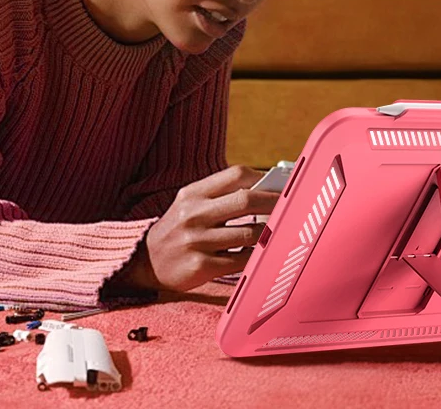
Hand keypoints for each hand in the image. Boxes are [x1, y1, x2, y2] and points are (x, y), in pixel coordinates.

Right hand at [114, 166, 279, 291]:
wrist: (145, 262)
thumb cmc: (179, 230)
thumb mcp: (190, 205)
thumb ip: (221, 196)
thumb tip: (269, 191)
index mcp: (193, 194)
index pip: (236, 175)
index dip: (264, 178)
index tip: (282, 185)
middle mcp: (193, 214)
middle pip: (246, 201)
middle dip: (276, 203)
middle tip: (295, 207)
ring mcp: (197, 241)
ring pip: (249, 233)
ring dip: (270, 233)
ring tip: (281, 232)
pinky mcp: (201, 266)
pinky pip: (242, 260)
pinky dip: (257, 257)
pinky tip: (262, 254)